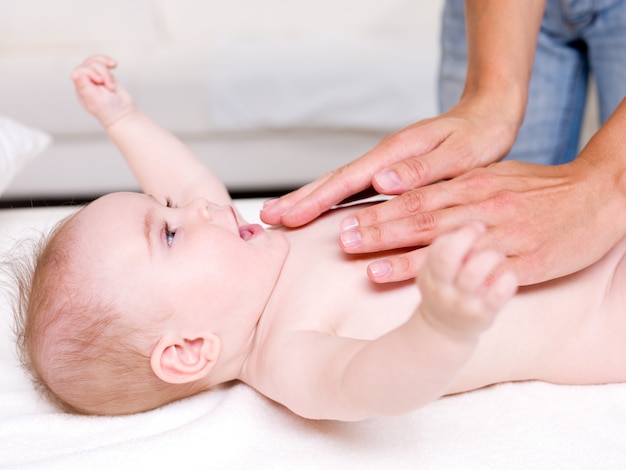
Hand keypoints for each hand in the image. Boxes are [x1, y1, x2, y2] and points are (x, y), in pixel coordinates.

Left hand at [71, 55, 133, 127]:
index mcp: (81, 88)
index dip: (90, 72)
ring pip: (96, 63)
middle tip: (109, 87)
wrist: (123, 114)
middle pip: (88, 65)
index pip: (80, 71)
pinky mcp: (106, 76)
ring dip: (107, 72)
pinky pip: (103, 63)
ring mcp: (97, 78)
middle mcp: (87, 82)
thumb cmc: (108, 110)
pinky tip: (114, 65)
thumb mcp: (94, 100)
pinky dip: (108, 62)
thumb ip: (84, 87)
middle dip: (101, 72)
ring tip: (112, 85)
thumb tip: (74, 74)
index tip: (100, 81)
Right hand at [260, 96, 519, 226]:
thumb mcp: (460, 153)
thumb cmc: (480, 134)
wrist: (490, 113)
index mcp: (395, 154)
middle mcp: (384, 159)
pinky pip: (355, 189)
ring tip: (282, 215)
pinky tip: (322, 212)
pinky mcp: (392, 173)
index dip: (316, 201)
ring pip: (340, 186)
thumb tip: (380, 180)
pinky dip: (333, 201)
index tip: (289, 217)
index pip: (347, 180)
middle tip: (266, 218)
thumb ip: (422, 168)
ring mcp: (385, 165)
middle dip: (299, 200)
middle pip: (333, 181)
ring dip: (309, 201)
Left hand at [342, 156, 623, 285]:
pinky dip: (448, 274)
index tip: (348, 216)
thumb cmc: (541, 189)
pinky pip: (478, 268)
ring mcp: (500, 232)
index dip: (380, 207)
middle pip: (420, 216)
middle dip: (378, 228)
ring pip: (443, 241)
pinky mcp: (522, 259)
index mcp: (472, 183)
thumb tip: (416, 192)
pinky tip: (424, 283)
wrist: (598, 195)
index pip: (416, 195)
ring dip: (400, 252)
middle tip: (343, 239)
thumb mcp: (496, 176)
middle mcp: (480, 205)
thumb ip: (456, 187)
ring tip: (365, 263)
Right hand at [416, 223, 516, 337]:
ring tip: (498, 254)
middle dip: (466, 238)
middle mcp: (441, 288)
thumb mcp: (434, 271)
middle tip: (483, 229)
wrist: (444, 331)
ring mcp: (460, 303)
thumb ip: (444, 248)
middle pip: (447, 257)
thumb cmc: (445, 290)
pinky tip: (510, 275)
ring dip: (488, 257)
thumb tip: (464, 223)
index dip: (458, 233)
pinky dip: (506, 282)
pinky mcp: (482, 316)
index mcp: (429, 273)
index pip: (437, 248)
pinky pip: (495, 297)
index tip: (476, 225)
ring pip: (472, 274)